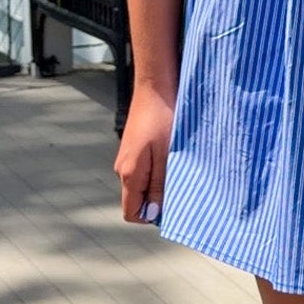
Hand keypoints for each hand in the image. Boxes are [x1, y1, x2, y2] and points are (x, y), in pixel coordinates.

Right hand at [114, 81, 176, 222]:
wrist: (155, 86)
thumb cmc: (164, 119)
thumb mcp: (167, 156)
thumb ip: (159, 186)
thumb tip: (154, 214)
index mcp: (129, 174)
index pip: (131, 212)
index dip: (150, 216)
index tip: (172, 205)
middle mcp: (122, 168)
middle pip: (137, 199)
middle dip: (157, 200)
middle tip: (180, 184)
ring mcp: (126, 157)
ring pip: (142, 184)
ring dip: (159, 183)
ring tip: (178, 166)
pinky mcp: (133, 147)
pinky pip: (143, 169)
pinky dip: (157, 169)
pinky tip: (171, 154)